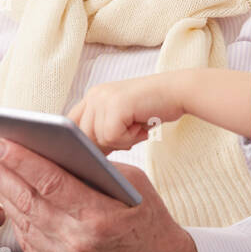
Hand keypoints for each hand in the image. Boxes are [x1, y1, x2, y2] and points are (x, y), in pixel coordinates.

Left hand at [0, 137, 198, 251]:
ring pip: (24, 223)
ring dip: (4, 197)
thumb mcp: (133, 183)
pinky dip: (18, 221)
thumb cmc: (149, 220)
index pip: (50, 182)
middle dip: (1, 176)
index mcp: (99, 217)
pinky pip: (30, 244)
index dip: (21, 161)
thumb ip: (95, 169)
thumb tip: (56, 151)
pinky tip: (10, 203)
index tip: (0, 144)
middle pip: (29, 202)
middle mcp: (78, 243)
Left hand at [67, 72, 187, 151]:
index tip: (100, 151)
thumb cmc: (153, 109)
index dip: (83, 143)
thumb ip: (102, 132)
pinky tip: (142, 127)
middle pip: (83, 137)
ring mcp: (103, 98)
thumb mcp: (123, 120)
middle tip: (130, 135)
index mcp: (93, 96)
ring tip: (138, 128)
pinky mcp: (115, 105)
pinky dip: (130, 138)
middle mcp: (94, 94)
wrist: (178, 92)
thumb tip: (86, 159)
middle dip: (106, 145)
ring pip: (98, 139)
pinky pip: (112, 137)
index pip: (71, 126)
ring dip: (122, 141)